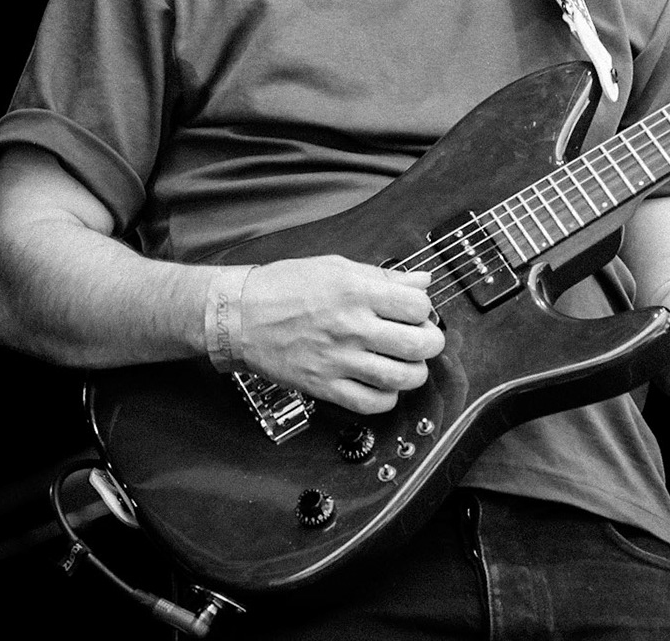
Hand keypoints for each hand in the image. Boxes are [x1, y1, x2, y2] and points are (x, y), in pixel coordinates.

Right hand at [238, 256, 444, 414]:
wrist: (238, 316)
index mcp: (357, 292)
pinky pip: (370, 403)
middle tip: (424, 340)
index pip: (418, 307)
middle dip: (431, 343)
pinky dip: (387, 398)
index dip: (425, 310)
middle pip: (418, 344)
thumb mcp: (336, 266)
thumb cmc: (284, 287)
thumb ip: (383, 276)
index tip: (417, 313)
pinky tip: (384, 386)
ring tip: (408, 365)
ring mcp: (338, 360)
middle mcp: (351, 327)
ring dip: (415, 373)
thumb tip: (421, 281)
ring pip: (401, 377)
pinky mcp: (323, 386)